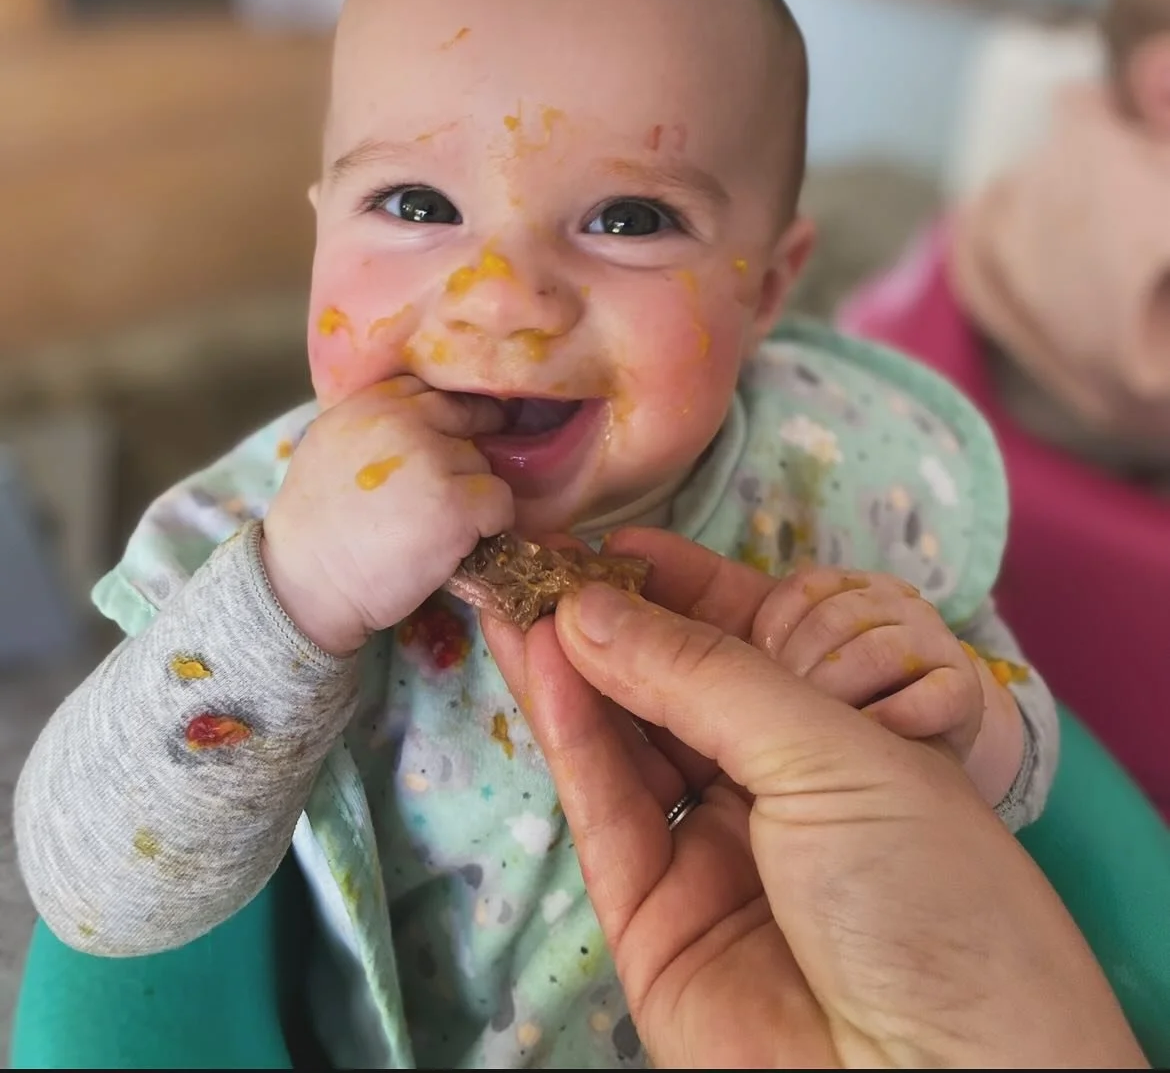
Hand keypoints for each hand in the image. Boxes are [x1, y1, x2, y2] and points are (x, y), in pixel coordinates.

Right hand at [262, 378, 510, 654]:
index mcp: (371, 402)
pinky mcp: (457, 504)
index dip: (446, 418)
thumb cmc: (317, 527)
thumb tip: (425, 420)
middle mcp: (404, 420)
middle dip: (466, 452)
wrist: (306, 585)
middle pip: (468, 417)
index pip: (432, 389)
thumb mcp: (330, 447)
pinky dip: (489, 526)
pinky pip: (500, 502)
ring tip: (435, 524)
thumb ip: (375, 424)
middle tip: (449, 488)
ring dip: (472, 494)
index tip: (444, 443)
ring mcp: (433, 460)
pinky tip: (456, 542)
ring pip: (484, 464)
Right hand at [485, 528, 1142, 1069]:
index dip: (676, 587)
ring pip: (627, 745)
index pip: (745, 640)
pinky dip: (570, 737)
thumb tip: (590, 605)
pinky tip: (539, 665)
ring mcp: (713, 856)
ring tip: (516, 594)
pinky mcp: (653, 923)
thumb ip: (702, 675)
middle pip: (674, 689)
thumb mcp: (834, 751)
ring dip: (571, 668)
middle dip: (609, 621)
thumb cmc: (928, 892)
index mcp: (845, 735)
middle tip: (535, 557)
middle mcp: (776, 789)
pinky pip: (606, 813)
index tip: (605, 538)